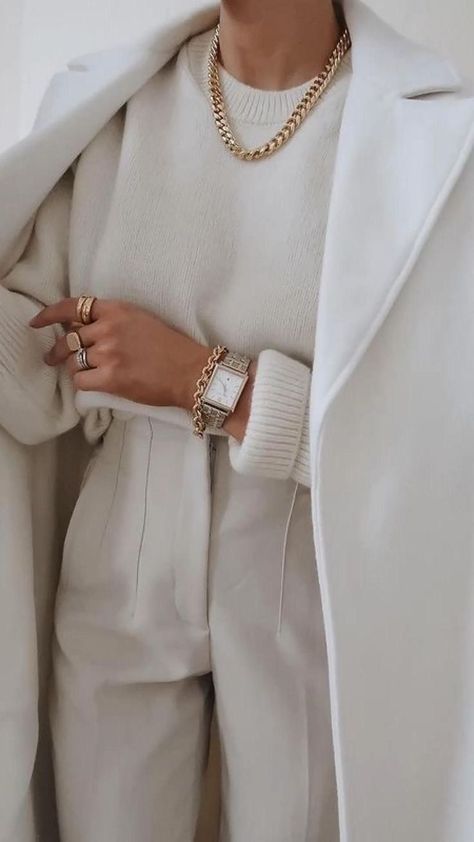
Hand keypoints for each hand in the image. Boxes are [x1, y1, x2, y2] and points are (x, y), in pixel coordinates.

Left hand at [29, 296, 213, 410]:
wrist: (191, 371)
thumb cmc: (171, 349)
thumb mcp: (141, 321)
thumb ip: (112, 321)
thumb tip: (82, 330)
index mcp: (118, 310)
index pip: (73, 306)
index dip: (50, 314)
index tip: (38, 322)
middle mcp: (109, 328)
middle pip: (69, 338)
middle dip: (59, 350)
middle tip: (54, 358)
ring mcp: (109, 353)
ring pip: (73, 361)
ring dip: (78, 369)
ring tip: (89, 373)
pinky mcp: (111, 377)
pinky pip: (81, 381)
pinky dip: (85, 384)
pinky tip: (97, 384)